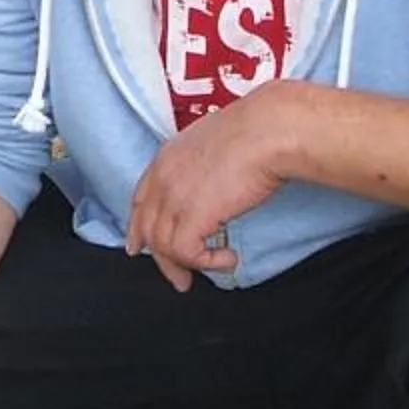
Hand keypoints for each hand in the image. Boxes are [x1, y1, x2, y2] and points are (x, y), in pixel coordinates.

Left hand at [126, 87, 302, 289]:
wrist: (269, 131)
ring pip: (164, 247)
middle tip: (179, 278)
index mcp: (167, 158)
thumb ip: (207, 165)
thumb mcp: (218, 143)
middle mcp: (163, 178)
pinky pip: (187, 254)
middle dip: (161, 258)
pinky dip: (208, 263)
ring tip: (218, 264)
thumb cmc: (259, 130)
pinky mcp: (190, 217)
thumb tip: (220, 183)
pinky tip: (229, 257)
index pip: (142, 199)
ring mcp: (173, 198)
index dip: (139, 225)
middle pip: (148, 228)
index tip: (139, 244)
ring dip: (190, 264)